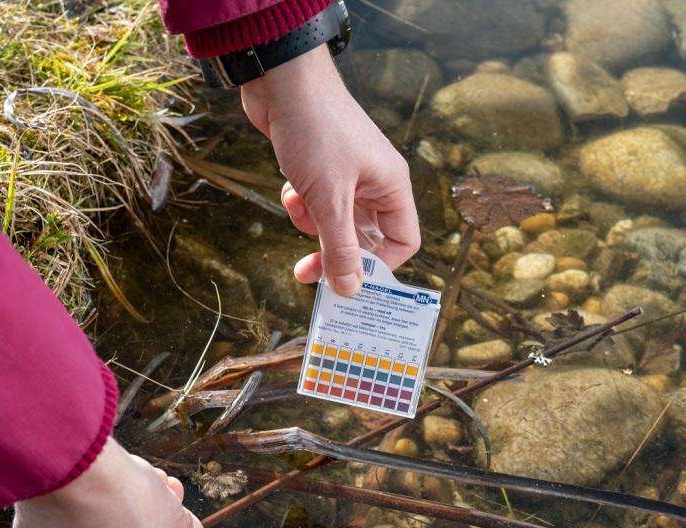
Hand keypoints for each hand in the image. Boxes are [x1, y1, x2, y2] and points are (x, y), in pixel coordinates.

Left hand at [241, 45, 420, 296]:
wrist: (282, 81)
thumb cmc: (316, 131)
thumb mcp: (329, 199)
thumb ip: (340, 248)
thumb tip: (351, 289)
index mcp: (391, 187)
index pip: (403, 242)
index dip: (378, 266)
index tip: (347, 279)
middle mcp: (375, 183)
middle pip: (364, 238)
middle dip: (333, 251)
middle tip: (306, 272)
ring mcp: (347, 175)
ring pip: (334, 222)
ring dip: (312, 224)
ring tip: (298, 204)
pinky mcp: (321, 169)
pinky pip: (316, 204)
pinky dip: (301, 203)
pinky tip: (289, 187)